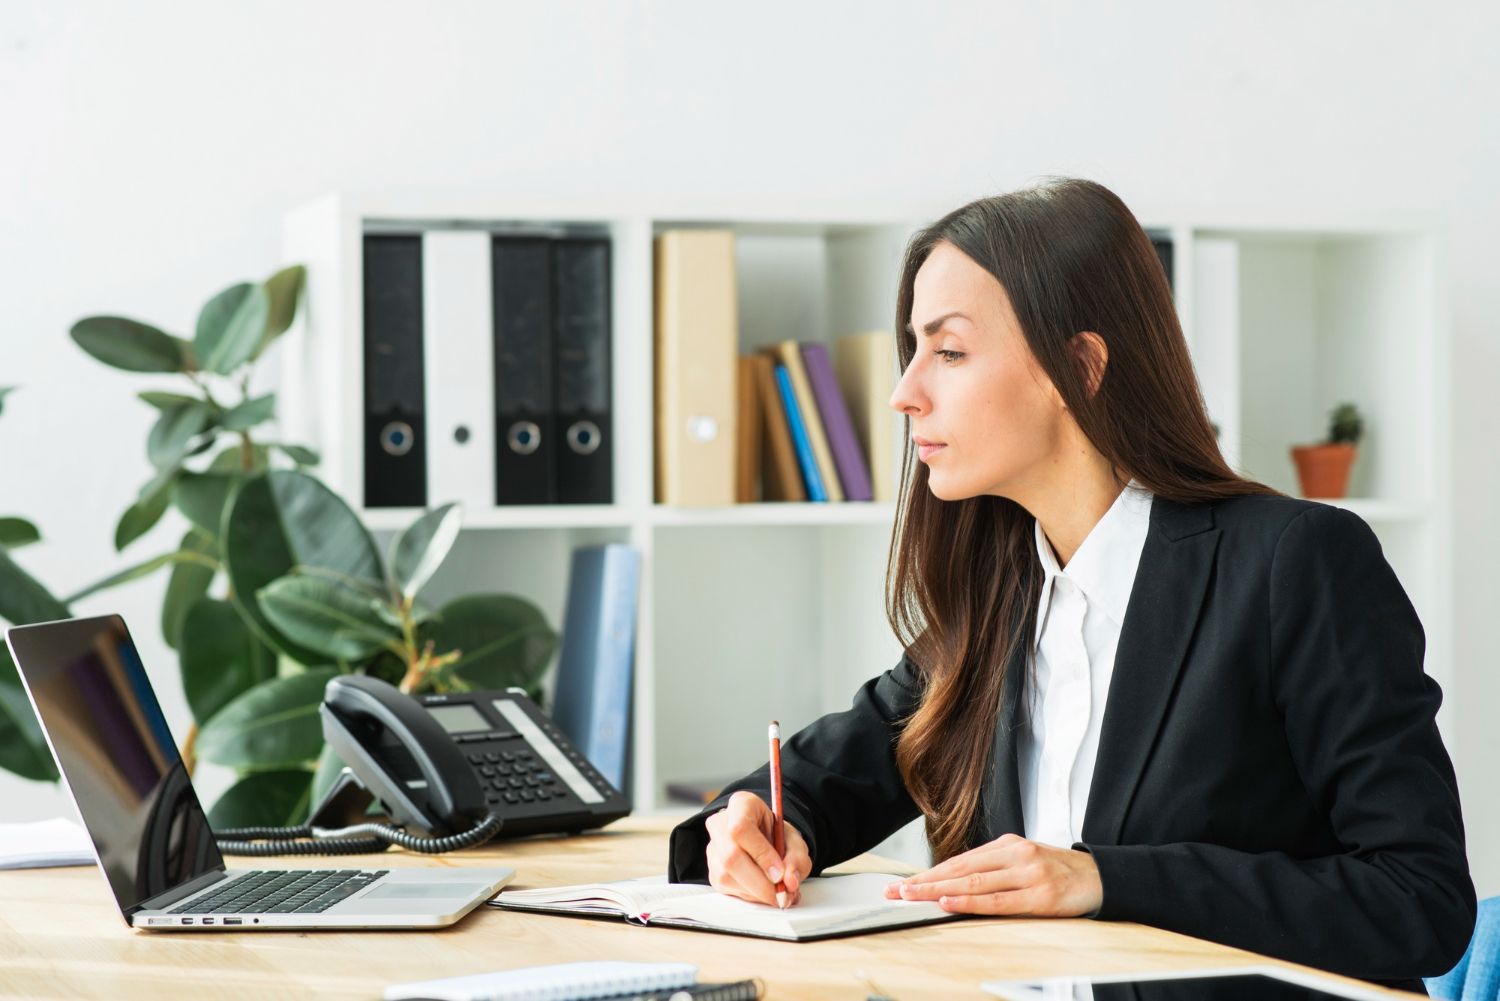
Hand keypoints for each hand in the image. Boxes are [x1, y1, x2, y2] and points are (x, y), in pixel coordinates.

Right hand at [704, 790, 812, 906]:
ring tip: (779, 892)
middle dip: (760, 882)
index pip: (741, 828)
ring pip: (728, 877)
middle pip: (731, 857)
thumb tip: (790, 881)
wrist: (763, 838)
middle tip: (782, 892)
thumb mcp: (794, 839)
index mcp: (741, 805)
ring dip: (758, 892)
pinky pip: (729, 889)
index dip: (761, 854)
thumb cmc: (775, 834)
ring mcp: (713, 849)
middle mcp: (720, 824)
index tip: (780, 873)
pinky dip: (752, 896)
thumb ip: (797, 857)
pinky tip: (764, 891)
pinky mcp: (713, 872)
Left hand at [883, 832, 1102, 916]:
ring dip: (938, 892)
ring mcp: (1028, 873)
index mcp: (1007, 845)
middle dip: (924, 882)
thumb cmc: (1059, 872)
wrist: (1101, 877)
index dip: (928, 873)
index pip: (959, 861)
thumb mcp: (1024, 861)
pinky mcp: (1040, 895)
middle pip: (960, 870)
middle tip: (896, 891)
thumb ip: (993, 869)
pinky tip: (950, 903)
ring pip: (974, 884)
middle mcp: (1015, 854)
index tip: (903, 884)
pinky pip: (998, 901)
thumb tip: (954, 882)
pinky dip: (971, 902)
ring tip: (912, 897)